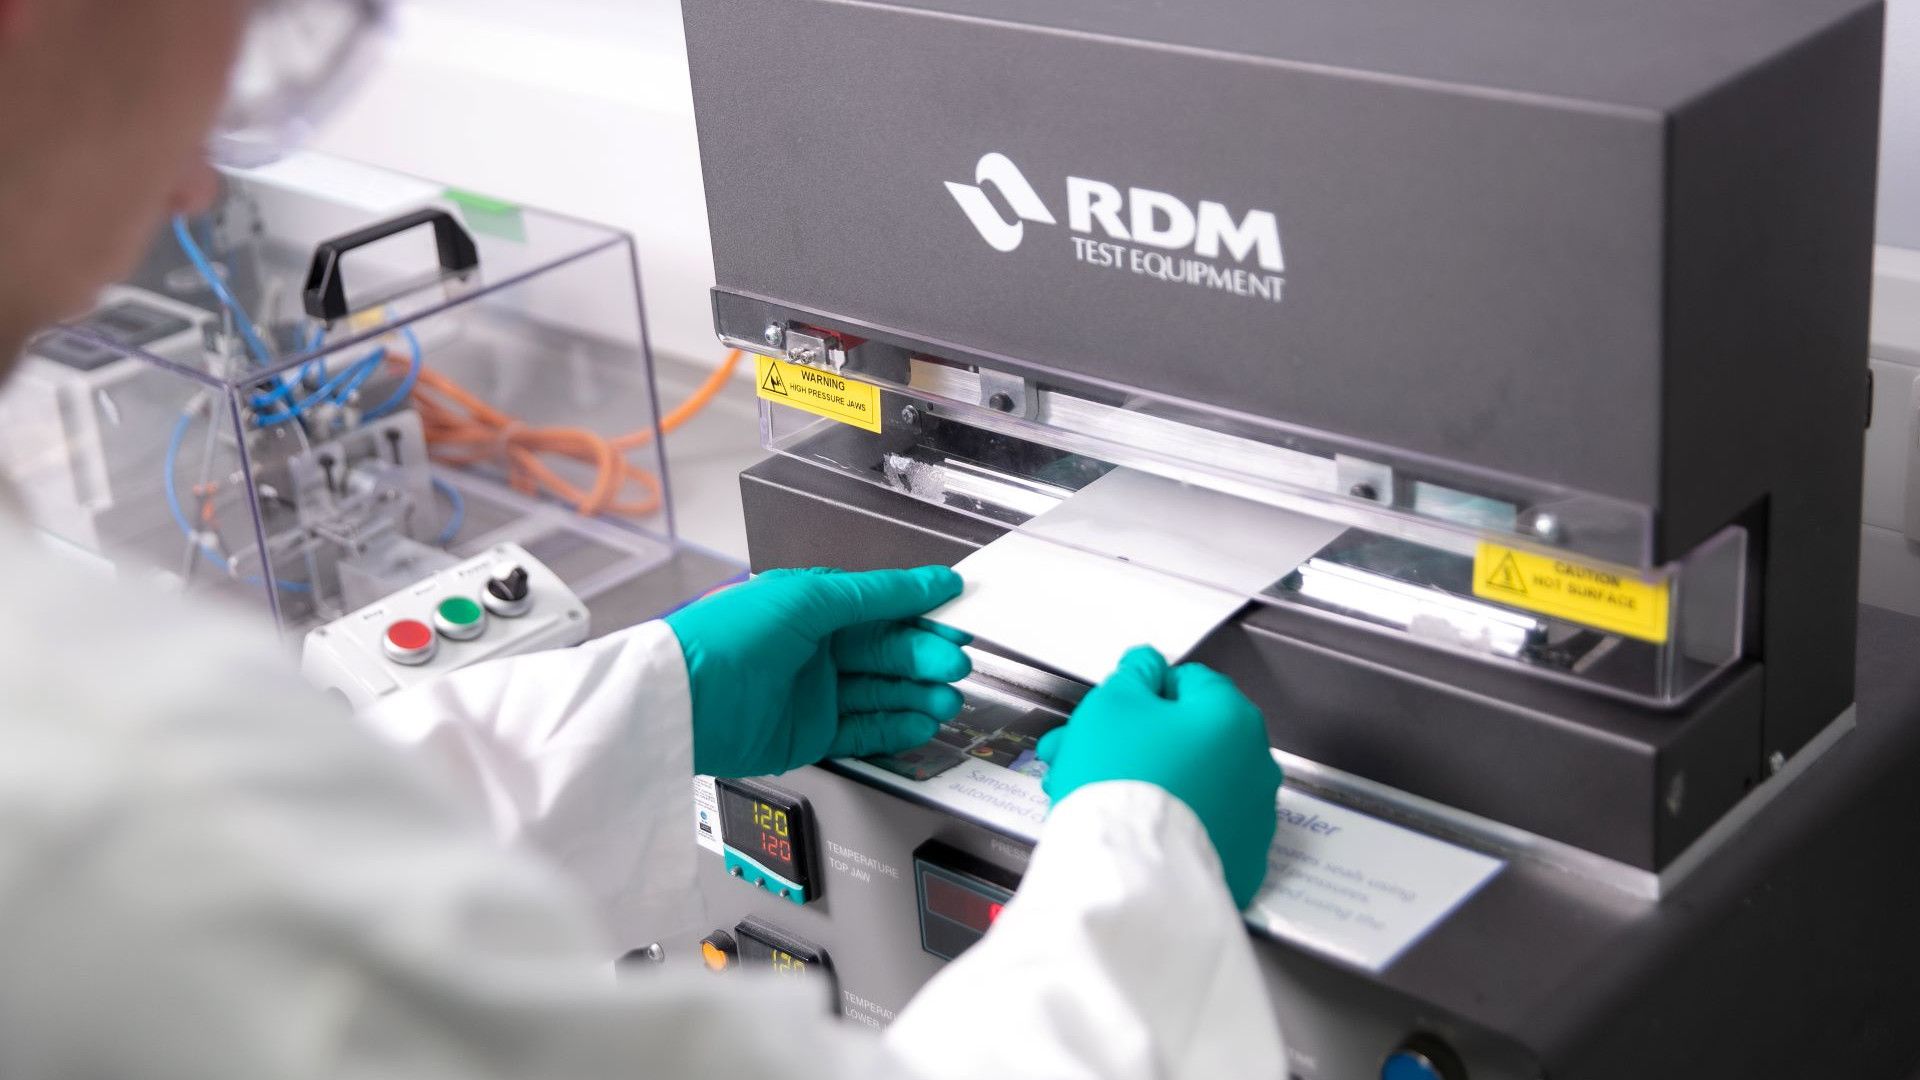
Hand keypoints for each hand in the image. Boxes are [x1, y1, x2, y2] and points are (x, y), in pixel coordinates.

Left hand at [664, 566, 970, 777]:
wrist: (684, 700)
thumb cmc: (728, 638)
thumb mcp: (808, 597)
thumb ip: (874, 593)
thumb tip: (926, 581)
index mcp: (812, 606)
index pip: (881, 608)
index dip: (921, 612)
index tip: (958, 613)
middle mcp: (815, 648)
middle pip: (887, 652)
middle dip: (925, 657)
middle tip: (955, 663)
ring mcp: (813, 693)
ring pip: (881, 692)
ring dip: (918, 694)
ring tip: (946, 698)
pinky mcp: (810, 734)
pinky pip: (864, 730)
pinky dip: (896, 727)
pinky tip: (921, 722)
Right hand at [1037, 647, 1281, 908]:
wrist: (1132, 871)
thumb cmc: (1124, 781)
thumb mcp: (1114, 704)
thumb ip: (1134, 673)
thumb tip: (1147, 666)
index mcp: (1232, 717)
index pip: (1188, 682)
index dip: (1142, 693)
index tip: (1113, 711)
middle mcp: (1255, 764)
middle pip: (1184, 738)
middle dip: (1130, 742)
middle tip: (1083, 752)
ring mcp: (1252, 817)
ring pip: (1187, 784)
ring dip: (1142, 781)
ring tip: (1086, 792)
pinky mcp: (1240, 861)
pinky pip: (1198, 827)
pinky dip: (1167, 823)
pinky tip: (1125, 827)